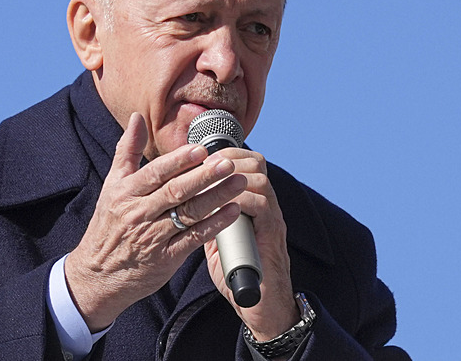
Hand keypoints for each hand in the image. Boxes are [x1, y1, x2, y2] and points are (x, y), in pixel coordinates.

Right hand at [65, 113, 246, 330]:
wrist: (98, 275)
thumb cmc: (109, 224)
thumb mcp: (112, 185)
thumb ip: (127, 150)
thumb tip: (137, 117)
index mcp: (126, 192)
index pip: (156, 173)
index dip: (179, 161)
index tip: (201, 149)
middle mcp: (139, 213)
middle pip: (176, 192)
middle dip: (204, 176)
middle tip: (228, 163)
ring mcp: (153, 237)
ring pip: (189, 214)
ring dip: (216, 197)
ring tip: (239, 183)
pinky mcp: (166, 258)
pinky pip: (194, 239)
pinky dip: (214, 225)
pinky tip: (233, 212)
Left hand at [203, 148, 299, 340]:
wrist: (261, 306)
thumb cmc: (236, 272)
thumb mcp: (217, 237)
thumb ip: (209, 217)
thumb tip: (187, 200)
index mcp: (252, 202)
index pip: (246, 161)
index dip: (224, 153)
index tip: (201, 155)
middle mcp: (266, 205)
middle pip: (256, 163)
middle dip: (229, 158)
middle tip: (206, 165)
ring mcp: (272, 219)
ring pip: (260, 180)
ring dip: (233, 176)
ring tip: (212, 181)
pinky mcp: (273, 236)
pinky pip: (262, 206)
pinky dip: (240, 200)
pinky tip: (222, 204)